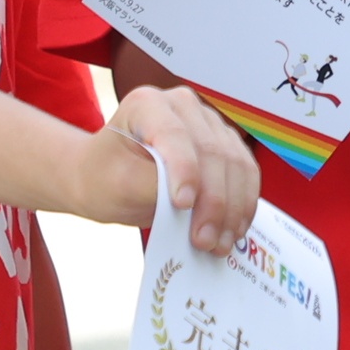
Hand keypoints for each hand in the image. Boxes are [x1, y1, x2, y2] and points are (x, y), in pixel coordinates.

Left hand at [95, 84, 262, 253]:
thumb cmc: (105, 177)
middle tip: (204, 240)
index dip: (184, 169)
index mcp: (147, 104)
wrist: (107, 177)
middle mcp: (183, 106)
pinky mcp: (225, 144)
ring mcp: (208, 123)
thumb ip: (151, 186)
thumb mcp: (116, 185)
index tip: (182, 205)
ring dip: (232, 208)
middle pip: (212, 151)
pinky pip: (245, 173)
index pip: (174, 134)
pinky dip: (242, 204)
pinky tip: (233, 231)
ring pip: (235, 163)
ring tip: (218, 244)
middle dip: (212, 201)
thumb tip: (192, 203)